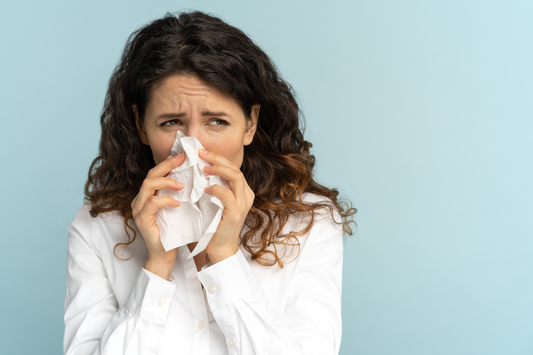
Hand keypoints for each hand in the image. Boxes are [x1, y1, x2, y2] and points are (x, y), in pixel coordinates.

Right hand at [131, 152, 185, 278]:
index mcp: (149, 195)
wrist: (166, 254)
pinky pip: (152, 204)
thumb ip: (180, 193)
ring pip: (148, 186)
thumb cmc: (174, 231)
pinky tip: (178, 202)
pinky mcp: (142, 220)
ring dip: (166, 182)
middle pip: (151, 175)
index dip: (169, 162)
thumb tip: (195, 176)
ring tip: (182, 184)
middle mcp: (141, 199)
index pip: (157, 173)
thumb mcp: (179, 208)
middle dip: (168, 165)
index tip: (184, 155)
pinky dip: (165, 200)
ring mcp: (139, 209)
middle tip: (183, 159)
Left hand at [199, 149, 254, 263]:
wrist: (219, 248)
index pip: (233, 168)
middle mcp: (246, 196)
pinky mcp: (235, 213)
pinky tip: (206, 188)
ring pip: (235, 177)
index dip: (218, 158)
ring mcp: (242, 204)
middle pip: (235, 169)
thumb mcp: (214, 202)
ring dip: (218, 169)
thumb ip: (212, 187)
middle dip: (217, 158)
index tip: (202, 153)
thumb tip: (198, 169)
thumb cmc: (214, 225)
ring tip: (203, 167)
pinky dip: (216, 188)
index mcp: (242, 192)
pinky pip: (228, 195)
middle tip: (201, 154)